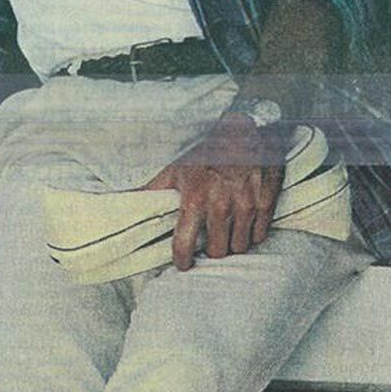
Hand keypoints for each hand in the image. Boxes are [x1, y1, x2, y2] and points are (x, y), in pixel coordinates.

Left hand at [142, 114, 285, 270]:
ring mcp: (246, 203)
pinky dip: (253, 233)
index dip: (183, 260)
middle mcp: (221, 204)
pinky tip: (246, 222)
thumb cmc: (205, 150)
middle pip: (217, 251)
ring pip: (240, 246)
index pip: (185, 244)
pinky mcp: (266, 201)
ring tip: (228, 232)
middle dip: (212, 250)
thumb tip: (124, 201)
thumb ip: (152, 190)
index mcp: (195, 198)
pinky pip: (260, 234)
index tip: (184, 263)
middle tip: (210, 242)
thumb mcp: (175, 167)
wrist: (242, 128)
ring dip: (233, 242)